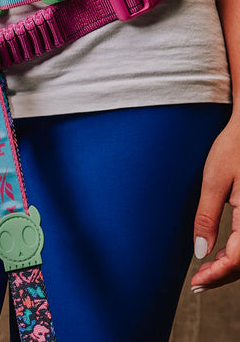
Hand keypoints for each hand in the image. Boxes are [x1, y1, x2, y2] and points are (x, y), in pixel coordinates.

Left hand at [191, 111, 239, 291]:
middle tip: (197, 283)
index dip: (217, 275)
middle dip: (224, 275)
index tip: (196, 283)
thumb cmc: (233, 148)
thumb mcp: (214, 181)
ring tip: (206, 273)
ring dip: (232, 267)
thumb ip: (207, 217)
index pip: (238, 259)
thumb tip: (200, 252)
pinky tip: (222, 254)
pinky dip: (239, 253)